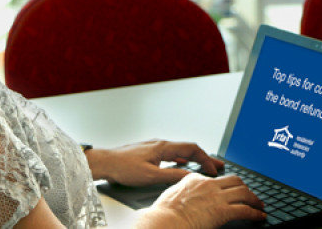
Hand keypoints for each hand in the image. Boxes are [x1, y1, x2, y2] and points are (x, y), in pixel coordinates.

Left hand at [85, 140, 224, 185]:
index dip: (206, 159)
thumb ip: (172, 175)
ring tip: (203, 166)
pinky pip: (170, 154)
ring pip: (179, 151)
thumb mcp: (151, 175)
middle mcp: (159, 144)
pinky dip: (181, 160)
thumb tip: (190, 177)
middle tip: (217, 165)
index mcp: (163, 147)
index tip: (214, 170)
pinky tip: (180, 165)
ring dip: (193, 159)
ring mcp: (153, 148)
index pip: (192, 149)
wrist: (104, 162)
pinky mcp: (147, 153)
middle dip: (203, 157)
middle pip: (188, 149)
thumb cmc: (123, 167)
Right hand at [135, 173, 265, 228]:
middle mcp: (209, 184)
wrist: (166, 220)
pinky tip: (259, 216)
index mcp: (195, 179)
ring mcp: (217, 197)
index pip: (216, 178)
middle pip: (235, 180)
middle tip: (250, 195)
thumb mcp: (172, 194)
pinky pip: (245, 210)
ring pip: (244, 192)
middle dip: (245, 187)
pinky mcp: (223, 211)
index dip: (226, 185)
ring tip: (259, 205)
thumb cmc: (164, 212)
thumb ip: (182, 191)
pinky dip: (255, 213)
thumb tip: (184, 195)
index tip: (230, 190)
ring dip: (254, 199)